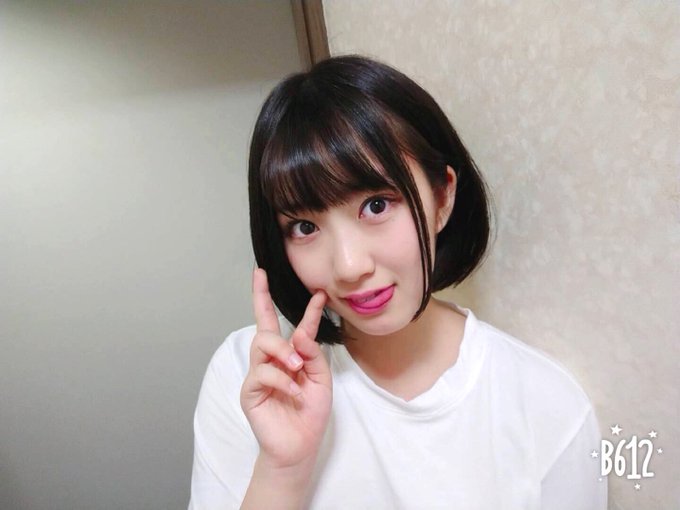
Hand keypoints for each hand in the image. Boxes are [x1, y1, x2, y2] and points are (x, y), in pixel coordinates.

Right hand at [240, 268, 331, 469]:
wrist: (300, 447)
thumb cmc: (310, 413)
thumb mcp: (322, 381)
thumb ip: (313, 355)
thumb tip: (301, 334)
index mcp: (292, 357)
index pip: (296, 327)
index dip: (307, 310)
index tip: (319, 292)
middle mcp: (273, 362)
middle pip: (263, 326)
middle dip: (262, 301)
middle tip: (275, 295)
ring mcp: (259, 375)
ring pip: (261, 344)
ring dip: (281, 350)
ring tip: (296, 364)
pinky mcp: (250, 391)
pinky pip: (262, 374)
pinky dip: (281, 379)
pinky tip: (294, 391)